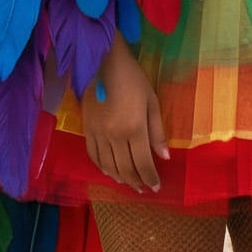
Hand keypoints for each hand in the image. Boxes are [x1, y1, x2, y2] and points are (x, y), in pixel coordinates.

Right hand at [80, 39, 166, 191]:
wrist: (103, 62)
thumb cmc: (133, 79)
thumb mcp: (152, 102)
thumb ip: (157, 132)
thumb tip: (165, 157)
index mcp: (134, 129)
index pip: (143, 163)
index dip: (150, 178)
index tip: (156, 187)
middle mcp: (114, 136)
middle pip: (125, 168)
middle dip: (136, 182)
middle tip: (144, 189)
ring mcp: (98, 134)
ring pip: (108, 166)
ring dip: (119, 178)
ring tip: (129, 183)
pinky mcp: (86, 129)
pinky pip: (93, 156)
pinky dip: (102, 167)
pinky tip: (110, 171)